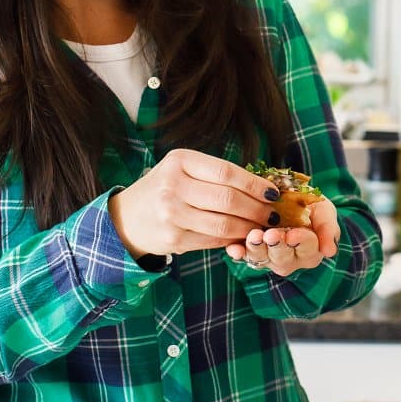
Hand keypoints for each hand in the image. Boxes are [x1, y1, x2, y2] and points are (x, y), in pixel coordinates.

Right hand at [109, 150, 281, 259]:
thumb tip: (263, 188)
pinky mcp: (174, 239)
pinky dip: (233, 239)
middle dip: (257, 209)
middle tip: (272, 214)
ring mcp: (172, 215)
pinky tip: (242, 236)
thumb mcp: (183, 169)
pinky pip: (213, 240)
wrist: (128, 217)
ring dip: (249, 228)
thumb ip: (216, 175)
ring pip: (224, 223)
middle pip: (228, 199)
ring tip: (262, 227)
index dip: (255, 184)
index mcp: (179, 162)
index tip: (273, 193)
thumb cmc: (165, 188)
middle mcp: (173, 186)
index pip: (227, 173)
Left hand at [225, 192, 340, 275]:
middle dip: (276, 245)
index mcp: (310, 250)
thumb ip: (328, 228)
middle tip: (270, 234)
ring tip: (254, 235)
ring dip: (256, 248)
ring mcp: (269, 257)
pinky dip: (238, 253)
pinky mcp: (251, 251)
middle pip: (283, 257)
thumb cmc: (311, 207)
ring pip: (262, 258)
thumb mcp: (324, 211)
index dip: (300, 241)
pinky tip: (233, 248)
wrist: (290, 201)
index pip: (308, 248)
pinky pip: (243, 256)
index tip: (293, 234)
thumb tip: (330, 251)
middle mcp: (289, 258)